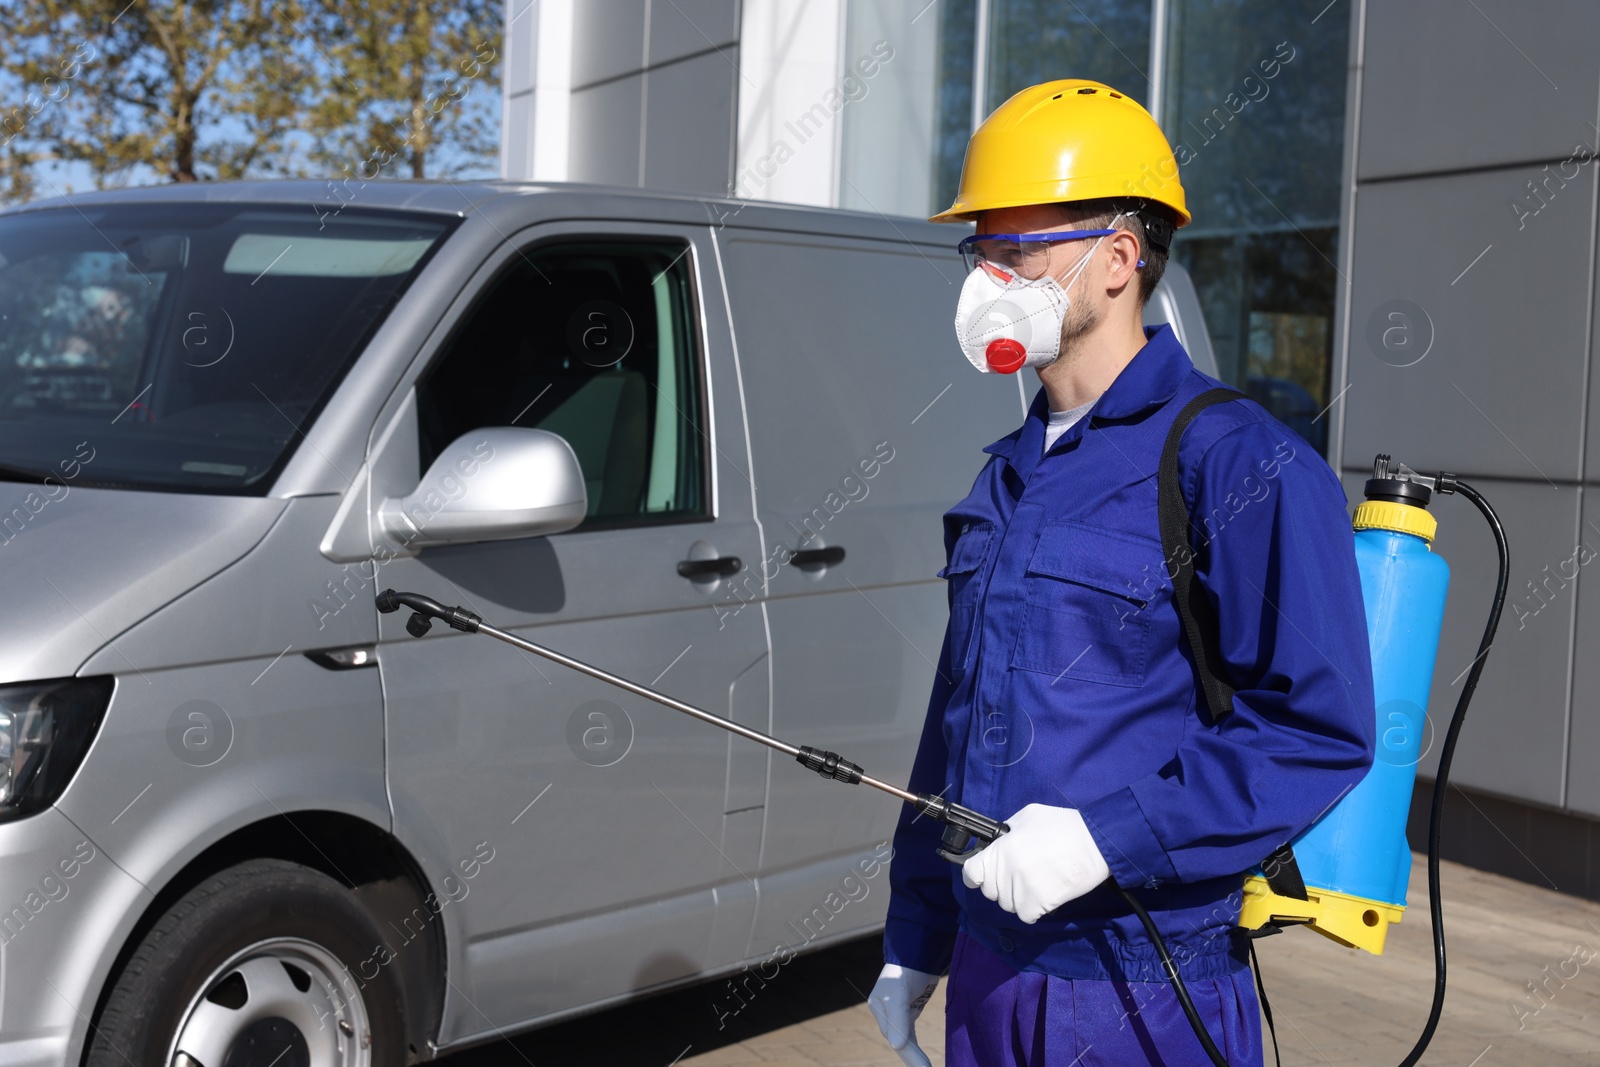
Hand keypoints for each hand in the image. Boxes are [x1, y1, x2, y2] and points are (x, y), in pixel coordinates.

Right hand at [868, 963, 939, 1066]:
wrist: (917, 950)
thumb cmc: (905, 969)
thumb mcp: (898, 994)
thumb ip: (898, 1020)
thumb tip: (896, 1047)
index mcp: (878, 1008)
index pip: (895, 1037)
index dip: (910, 1055)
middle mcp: (885, 1011)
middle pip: (899, 1040)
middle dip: (912, 1058)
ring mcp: (897, 1010)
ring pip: (905, 1038)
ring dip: (914, 1054)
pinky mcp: (909, 1007)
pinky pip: (910, 1032)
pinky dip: (915, 1045)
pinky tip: (920, 1057)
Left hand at [961, 803, 1110, 922]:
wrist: (1095, 843)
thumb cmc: (1062, 826)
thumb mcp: (1027, 817)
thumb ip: (1008, 832)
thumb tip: (1000, 843)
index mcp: (1001, 849)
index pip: (971, 873)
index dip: (976, 875)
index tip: (983, 875)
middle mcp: (1006, 871)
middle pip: (991, 891)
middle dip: (1002, 885)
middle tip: (1021, 874)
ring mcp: (1021, 889)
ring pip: (1008, 905)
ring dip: (1018, 898)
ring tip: (1037, 882)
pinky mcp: (1038, 904)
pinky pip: (1025, 915)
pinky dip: (1033, 909)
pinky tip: (1044, 894)